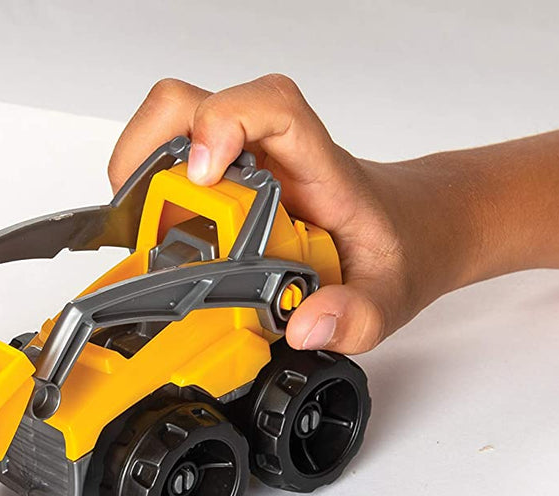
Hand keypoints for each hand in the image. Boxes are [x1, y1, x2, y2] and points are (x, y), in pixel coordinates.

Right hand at [109, 75, 486, 353]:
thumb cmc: (402, 244)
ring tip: (144, 229)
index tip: (203, 174)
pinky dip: (148, 187)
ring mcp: (246, 160)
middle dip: (151, 151)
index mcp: (318, 167)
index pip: (271, 107)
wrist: (417, 224)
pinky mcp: (228, 175)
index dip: (224, 123)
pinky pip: (171, 155)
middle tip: (149, 217)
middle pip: (192, 104)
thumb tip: (307, 328)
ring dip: (141, 169)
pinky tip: (156, 233)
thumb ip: (357, 317)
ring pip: (171, 124)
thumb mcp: (393, 296)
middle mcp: (273, 152)